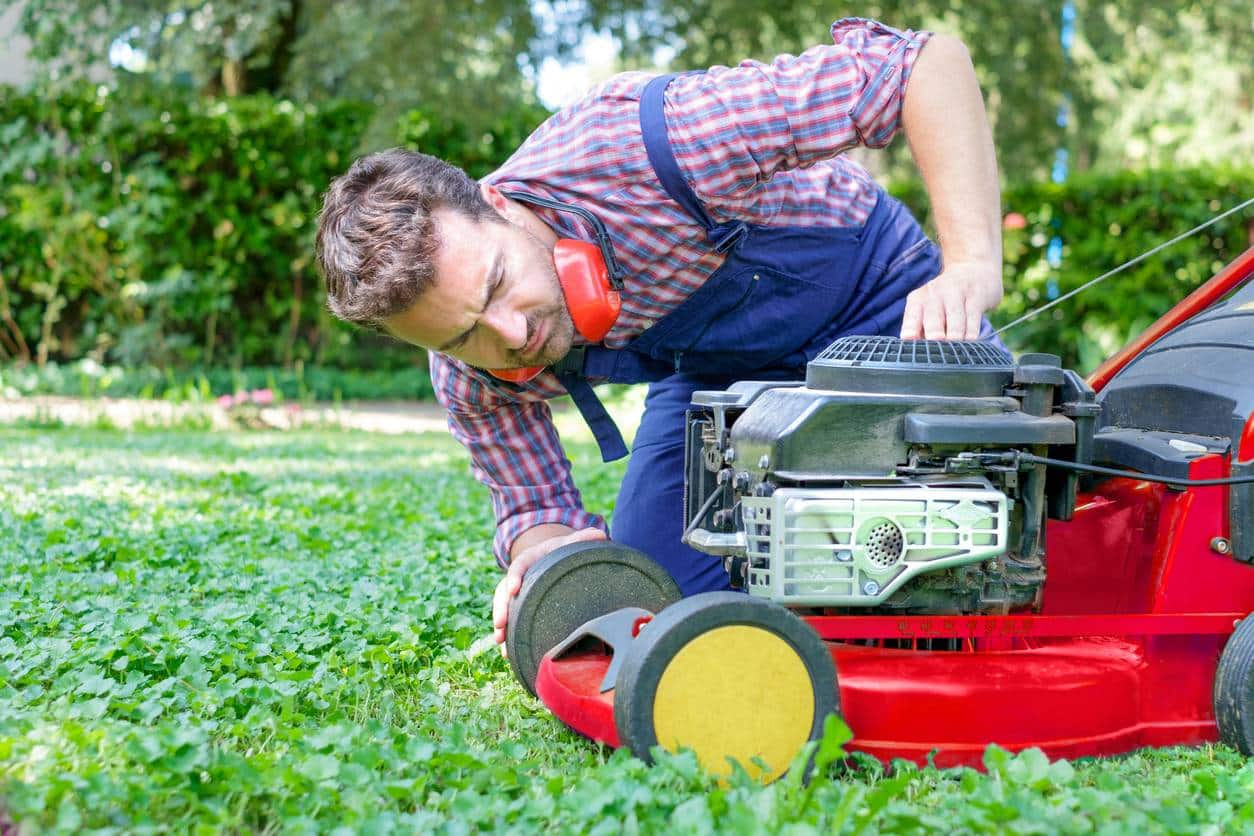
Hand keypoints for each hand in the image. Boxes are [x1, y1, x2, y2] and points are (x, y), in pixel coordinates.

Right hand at [492, 527, 607, 652]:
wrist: (552, 555)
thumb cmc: (563, 550)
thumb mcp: (571, 542)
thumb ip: (583, 538)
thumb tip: (600, 534)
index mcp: (530, 559)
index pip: (519, 565)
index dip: (514, 576)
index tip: (514, 588)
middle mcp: (519, 576)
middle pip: (504, 591)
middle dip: (501, 608)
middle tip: (500, 624)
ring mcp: (517, 592)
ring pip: (503, 608)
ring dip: (501, 626)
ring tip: (500, 643)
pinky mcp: (519, 606)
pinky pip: (510, 620)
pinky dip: (508, 636)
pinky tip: (507, 653)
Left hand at [899, 260, 1002, 340]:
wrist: (975, 269)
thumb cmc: (946, 299)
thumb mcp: (929, 307)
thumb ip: (921, 328)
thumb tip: (917, 352)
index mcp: (919, 299)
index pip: (912, 315)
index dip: (910, 328)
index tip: (910, 339)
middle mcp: (935, 294)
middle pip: (933, 316)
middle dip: (934, 331)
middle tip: (936, 343)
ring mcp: (957, 293)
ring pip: (955, 318)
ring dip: (955, 334)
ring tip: (955, 349)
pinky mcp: (977, 296)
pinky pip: (974, 317)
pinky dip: (972, 332)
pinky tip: (971, 342)